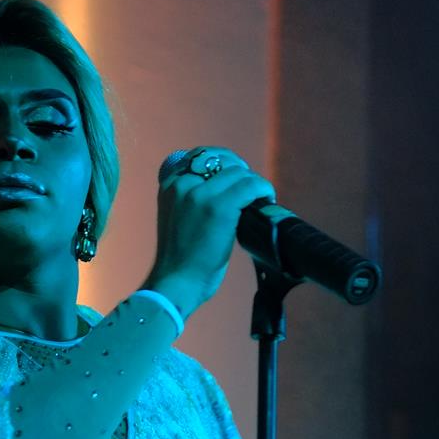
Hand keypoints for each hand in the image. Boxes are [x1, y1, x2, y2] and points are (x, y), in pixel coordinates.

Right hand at [144, 146, 275, 317]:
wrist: (176, 282)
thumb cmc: (180, 258)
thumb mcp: (176, 217)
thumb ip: (191, 199)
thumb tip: (224, 188)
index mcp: (170, 185)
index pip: (201, 156)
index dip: (224, 164)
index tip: (236, 179)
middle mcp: (182, 184)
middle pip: (223, 160)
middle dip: (241, 172)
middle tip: (252, 190)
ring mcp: (200, 194)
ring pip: (239, 172)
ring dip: (254, 183)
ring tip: (260, 198)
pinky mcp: (219, 207)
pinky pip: (250, 186)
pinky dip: (263, 189)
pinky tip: (268, 200)